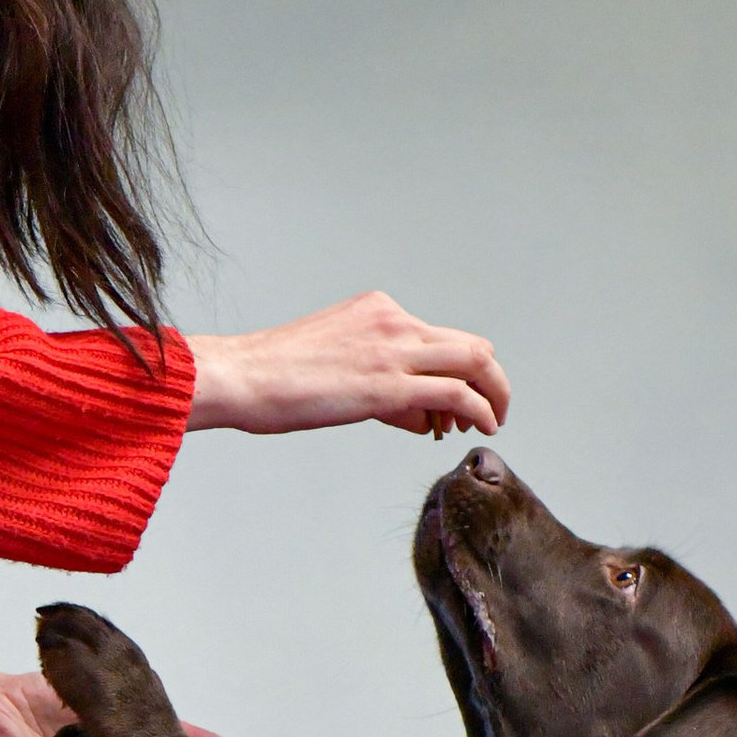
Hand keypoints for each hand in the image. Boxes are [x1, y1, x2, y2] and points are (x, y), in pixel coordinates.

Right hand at [183, 293, 510, 442]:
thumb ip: (376, 376)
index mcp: (377, 309)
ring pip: (475, 362)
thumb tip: (415, 411)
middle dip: (489, 380)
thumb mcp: (333, 360)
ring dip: (494, 394)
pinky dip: (481, 409)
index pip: (437, 338)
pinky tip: (483, 427)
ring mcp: (394, 350)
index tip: (450, 407)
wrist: (243, 376)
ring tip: (492, 423)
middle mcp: (393, 321)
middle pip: (469, 344)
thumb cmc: (273, 376)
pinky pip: (457, 392)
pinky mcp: (390, 384)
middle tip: (490, 410)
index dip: (454, 371)